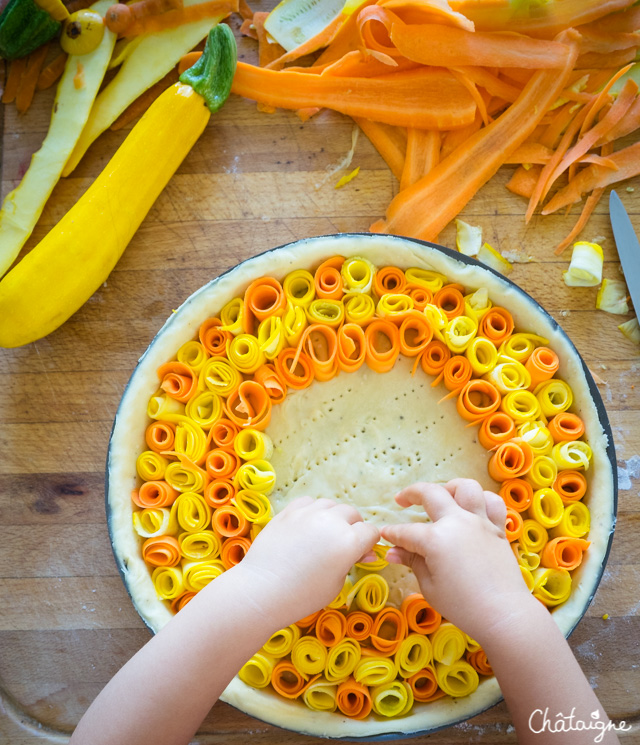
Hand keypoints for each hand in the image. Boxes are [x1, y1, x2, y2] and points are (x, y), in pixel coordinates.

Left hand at [235, 497, 379, 630]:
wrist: (263, 589)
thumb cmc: (303, 595)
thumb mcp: (336, 584)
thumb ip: (351, 562)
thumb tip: (366, 553)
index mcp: (349, 541)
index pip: (370, 532)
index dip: (368, 542)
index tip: (362, 552)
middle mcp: (332, 521)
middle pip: (352, 513)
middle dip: (353, 527)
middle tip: (343, 544)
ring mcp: (309, 513)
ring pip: (330, 504)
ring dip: (333, 516)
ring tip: (324, 532)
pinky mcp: (289, 511)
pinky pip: (308, 502)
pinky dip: (312, 510)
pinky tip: (307, 523)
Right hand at [381, 479, 534, 644]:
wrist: (504, 615)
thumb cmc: (463, 606)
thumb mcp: (429, 586)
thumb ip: (412, 562)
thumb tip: (392, 552)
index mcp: (436, 539)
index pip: (406, 532)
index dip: (392, 533)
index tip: (384, 535)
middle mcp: (457, 522)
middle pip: (431, 494)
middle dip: (411, 494)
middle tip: (401, 500)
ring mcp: (480, 522)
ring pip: (466, 488)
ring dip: (450, 488)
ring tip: (442, 496)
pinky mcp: (498, 528)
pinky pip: (493, 503)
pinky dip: (482, 500)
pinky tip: (472, 508)